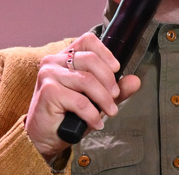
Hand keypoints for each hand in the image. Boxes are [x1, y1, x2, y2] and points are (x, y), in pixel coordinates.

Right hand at [25, 32, 140, 158]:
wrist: (43, 138)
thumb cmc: (67, 115)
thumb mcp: (95, 100)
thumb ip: (114, 89)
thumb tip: (135, 81)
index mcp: (64, 57)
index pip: (87, 40)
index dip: (106, 53)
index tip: (116, 69)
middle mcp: (54, 61)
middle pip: (91, 60)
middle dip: (109, 80)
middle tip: (115, 97)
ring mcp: (49, 74)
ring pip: (87, 81)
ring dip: (104, 99)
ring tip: (110, 112)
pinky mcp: (48, 91)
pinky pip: (80, 101)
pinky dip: (93, 115)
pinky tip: (96, 123)